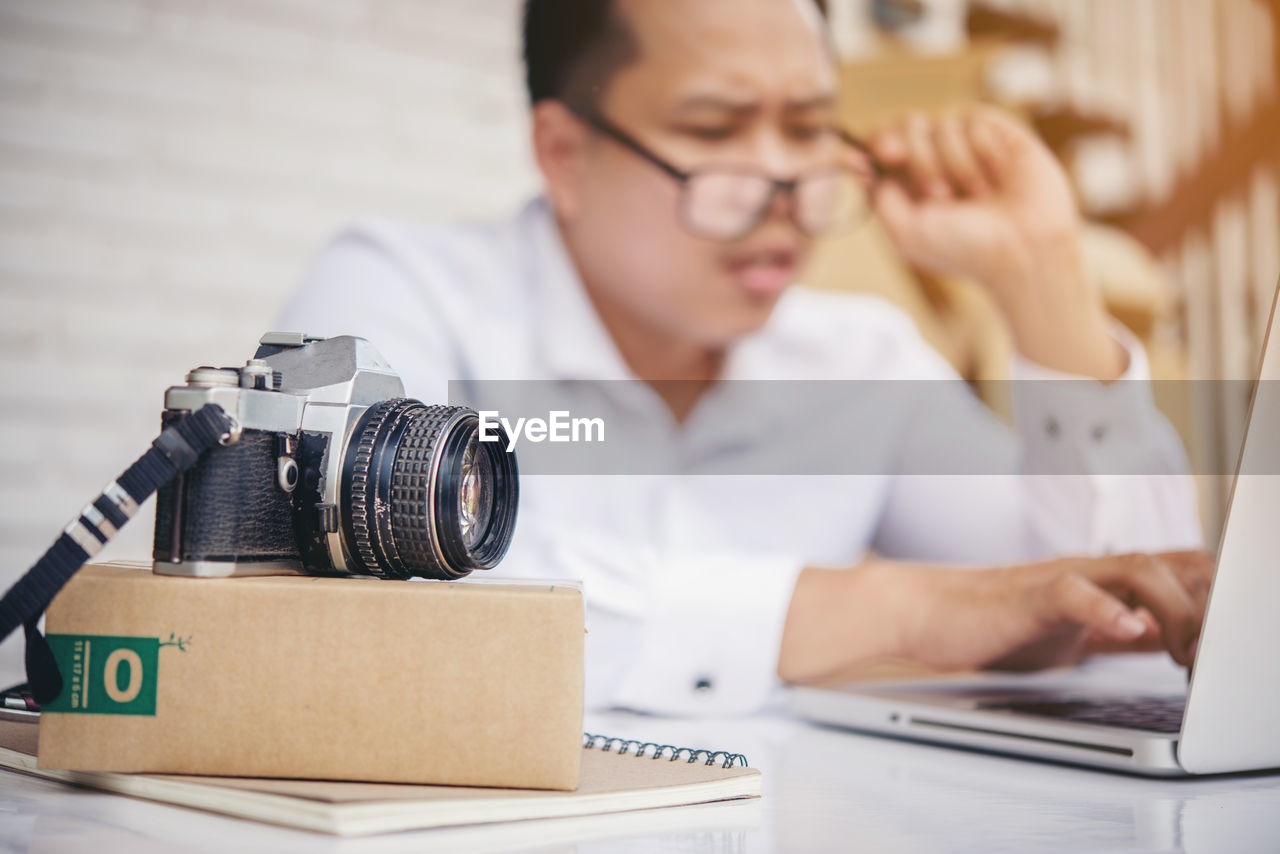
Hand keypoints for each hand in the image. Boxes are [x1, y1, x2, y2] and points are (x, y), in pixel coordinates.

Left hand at [860, 108, 1123, 379]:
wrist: (1022, 248)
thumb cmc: (964, 248)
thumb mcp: (906, 232)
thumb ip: (879, 198)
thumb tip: (865, 163)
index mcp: (912, 181)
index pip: (884, 139)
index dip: (879, 139)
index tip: (884, 154)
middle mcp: (939, 159)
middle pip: (908, 123)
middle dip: (917, 155)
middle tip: (936, 192)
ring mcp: (970, 144)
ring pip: (941, 121)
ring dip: (953, 164)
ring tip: (976, 195)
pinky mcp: (1000, 132)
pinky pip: (973, 119)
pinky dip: (980, 151)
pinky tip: (997, 176)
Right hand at [901, 551, 1214, 671]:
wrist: (920, 611)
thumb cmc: (984, 623)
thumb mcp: (1066, 635)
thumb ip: (1114, 631)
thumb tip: (1164, 640)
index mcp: (1101, 582)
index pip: (1182, 573)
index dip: (1214, 606)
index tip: (1219, 652)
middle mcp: (1088, 572)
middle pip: (1177, 564)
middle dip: (1207, 607)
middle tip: (1206, 657)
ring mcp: (1059, 579)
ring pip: (1139, 569)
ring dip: (1176, 609)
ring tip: (1185, 653)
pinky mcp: (1028, 595)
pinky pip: (1075, 592)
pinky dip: (1108, 610)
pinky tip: (1127, 628)